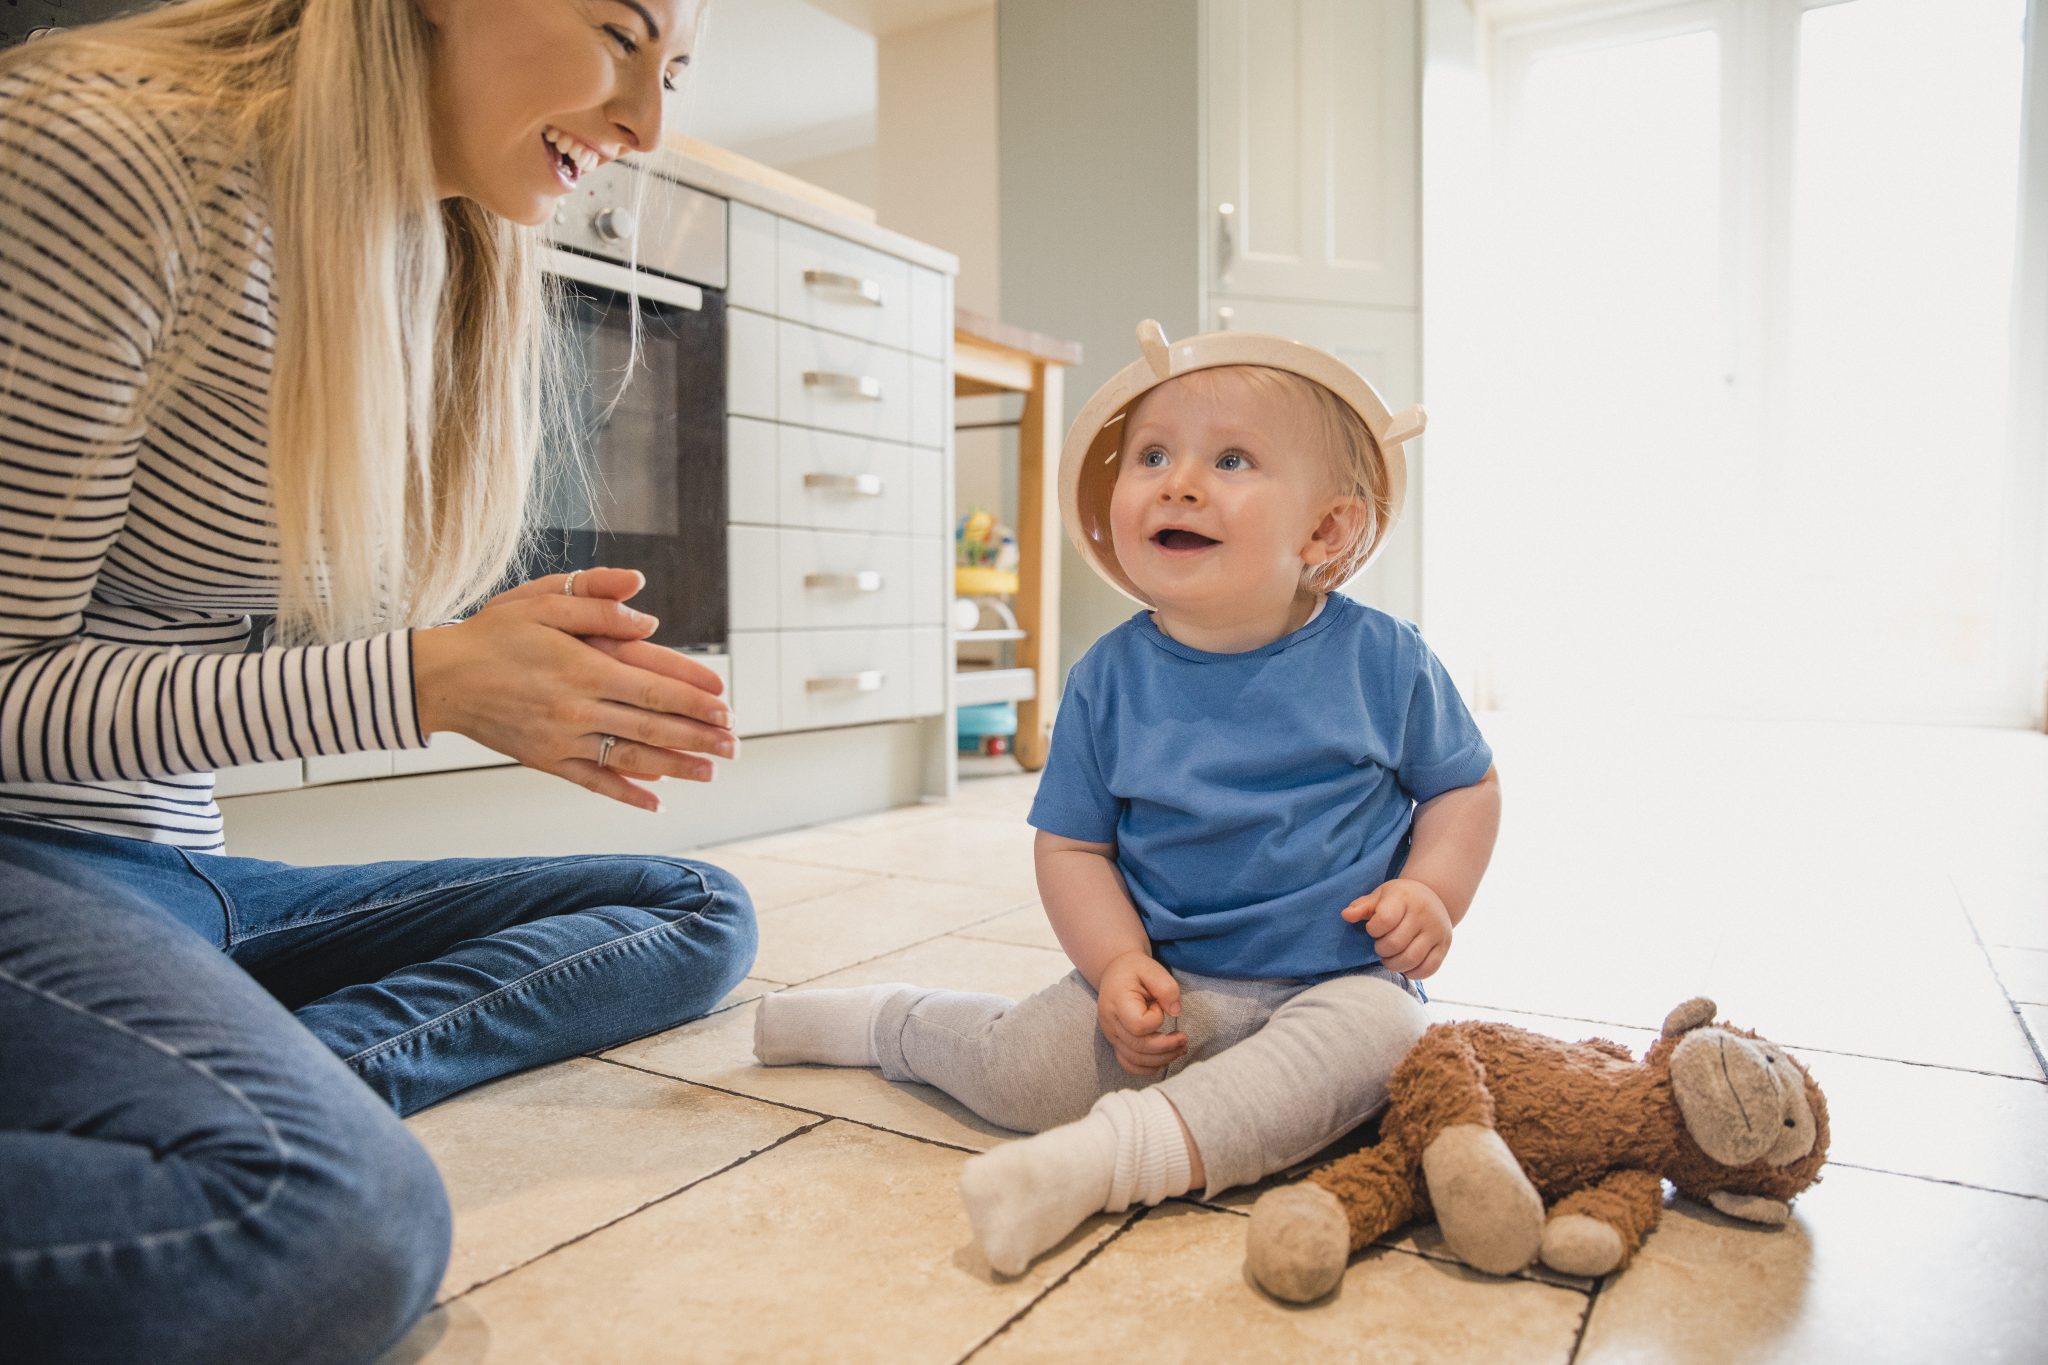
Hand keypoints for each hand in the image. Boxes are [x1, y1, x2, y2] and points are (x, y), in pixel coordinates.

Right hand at [412, 567, 734, 810]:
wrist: (439, 677)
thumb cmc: (493, 632)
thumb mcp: (541, 601)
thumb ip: (596, 603)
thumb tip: (648, 618)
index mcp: (581, 667)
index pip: (653, 686)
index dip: (694, 698)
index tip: (727, 707)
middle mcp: (577, 708)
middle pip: (652, 725)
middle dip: (700, 736)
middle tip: (737, 744)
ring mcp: (562, 739)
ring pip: (630, 757)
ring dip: (676, 766)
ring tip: (713, 771)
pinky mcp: (546, 760)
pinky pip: (594, 781)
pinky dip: (626, 793)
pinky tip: (656, 802)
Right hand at [1096, 950, 1185, 1074]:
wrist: (1116, 972)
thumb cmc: (1135, 970)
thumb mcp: (1152, 969)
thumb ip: (1166, 988)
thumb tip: (1175, 1012)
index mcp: (1117, 1003)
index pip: (1138, 1025)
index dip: (1155, 1020)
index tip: (1159, 1006)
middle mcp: (1110, 1023)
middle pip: (1138, 1048)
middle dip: (1166, 1047)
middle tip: (1184, 1039)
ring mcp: (1111, 1035)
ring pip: (1134, 1060)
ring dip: (1161, 1059)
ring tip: (1179, 1049)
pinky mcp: (1116, 1042)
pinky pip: (1129, 1064)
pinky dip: (1147, 1067)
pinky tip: (1163, 1059)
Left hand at [1341, 878, 1452, 978]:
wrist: (1434, 897)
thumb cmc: (1399, 899)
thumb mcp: (1380, 896)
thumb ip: (1362, 907)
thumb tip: (1346, 916)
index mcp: (1404, 898)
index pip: (1385, 920)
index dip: (1373, 930)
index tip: (1373, 929)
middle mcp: (1424, 914)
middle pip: (1395, 944)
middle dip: (1381, 950)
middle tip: (1380, 946)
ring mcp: (1437, 931)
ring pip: (1410, 959)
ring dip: (1393, 964)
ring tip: (1389, 957)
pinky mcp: (1444, 946)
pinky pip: (1428, 969)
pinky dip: (1412, 972)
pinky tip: (1405, 965)